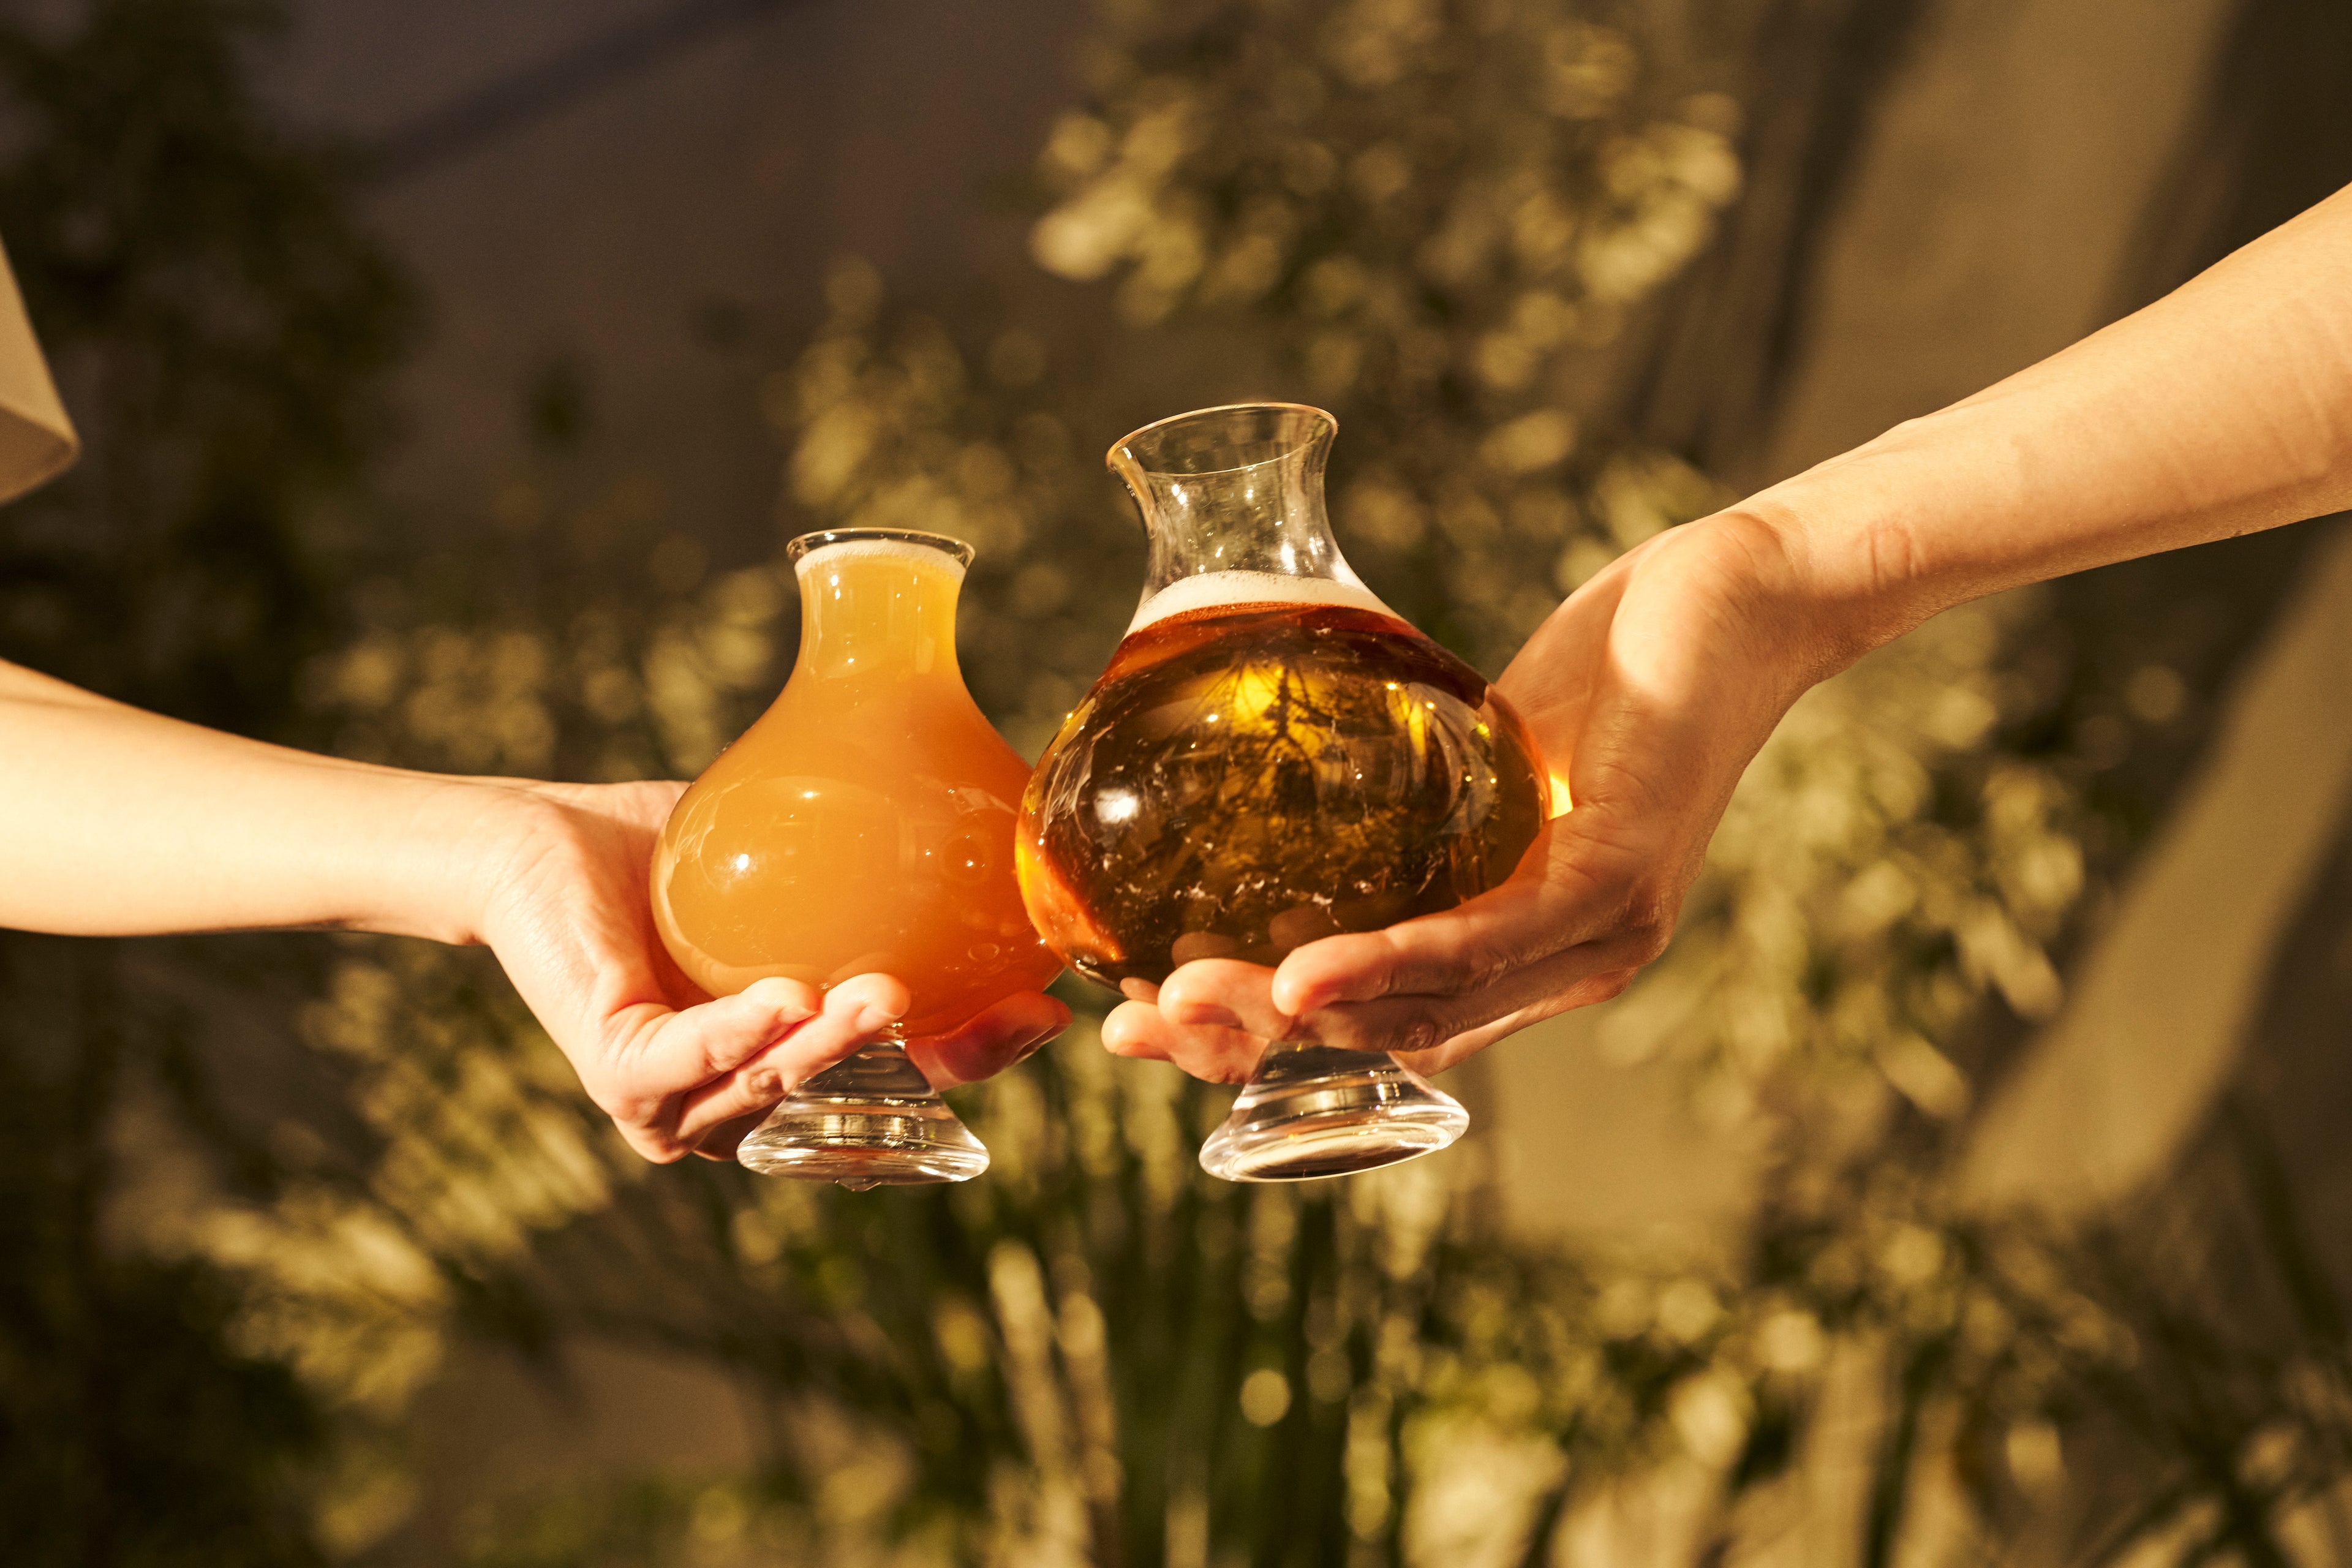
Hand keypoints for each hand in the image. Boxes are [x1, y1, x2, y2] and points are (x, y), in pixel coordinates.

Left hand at [469, 779, 1068, 1161]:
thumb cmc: (664, 852)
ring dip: (832, 1052)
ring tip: (886, 994)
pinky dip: (733, 1041)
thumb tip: (988, 769)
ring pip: (773, 1095)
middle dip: (936, 1068)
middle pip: (862, 1102)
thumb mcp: (791, 853)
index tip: (1046, 1007)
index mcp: (802, 1055)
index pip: (911, 1074)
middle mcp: (746, 1097)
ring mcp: (679, 1101)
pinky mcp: (617, 1076)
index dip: (984, 1052)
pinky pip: (680, 1072)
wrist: (540, 839)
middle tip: (996, 1010)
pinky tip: (781, 1001)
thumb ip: (875, 843)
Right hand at [1100, 511, 1845, 1079]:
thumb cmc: (1610, 672)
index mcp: (1521, 950)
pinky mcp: (1615, 874)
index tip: (1144, 1019)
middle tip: (1134, 1026)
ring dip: (1297, 1016)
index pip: (1373, 1025)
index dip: (1255, 1041)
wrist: (1736, 597)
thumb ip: (1406, 810)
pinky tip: (1307, 972)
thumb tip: (1280, 792)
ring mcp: (1593, 934)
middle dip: (1246, 1044)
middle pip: (1381, 1042)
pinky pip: (1488, 942)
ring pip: (1423, 1010)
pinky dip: (1391, 963)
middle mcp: (1558, 968)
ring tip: (1190, 1005)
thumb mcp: (1479, 758)